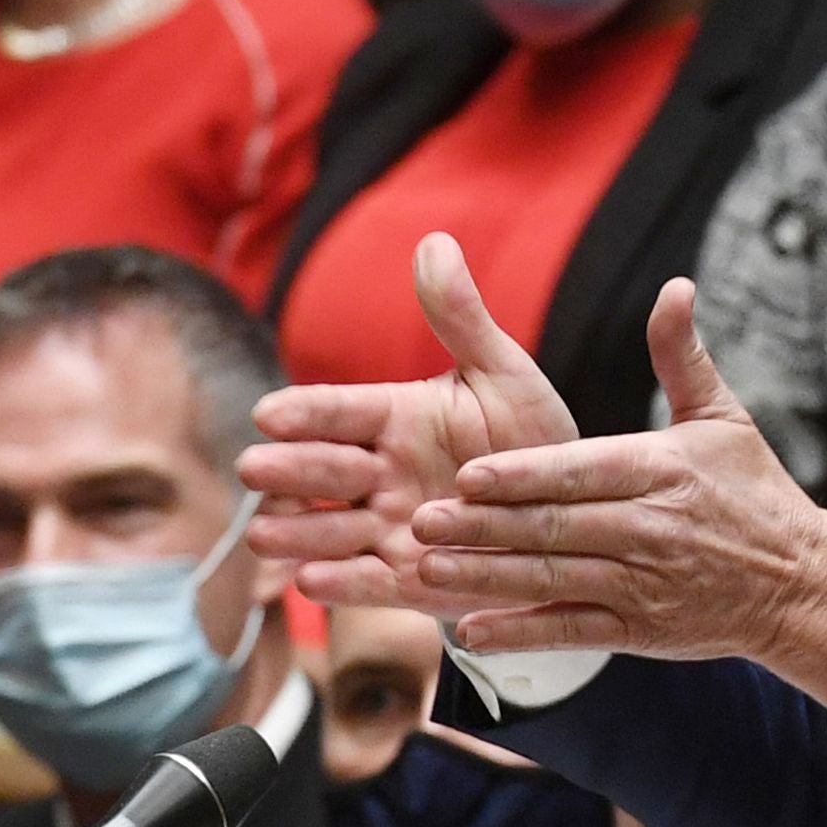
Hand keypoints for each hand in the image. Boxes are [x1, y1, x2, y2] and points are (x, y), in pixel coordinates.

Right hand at [243, 234, 582, 602]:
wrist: (570, 514)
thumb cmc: (530, 437)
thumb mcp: (504, 377)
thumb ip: (462, 319)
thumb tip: (434, 241)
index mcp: (393, 417)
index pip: (338, 409)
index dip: (305, 412)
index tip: (269, 413)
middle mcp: (378, 473)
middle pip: (323, 469)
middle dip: (289, 469)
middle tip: (255, 467)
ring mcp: (386, 528)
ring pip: (328, 529)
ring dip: (296, 531)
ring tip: (263, 532)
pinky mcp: (406, 581)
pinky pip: (366, 583)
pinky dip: (338, 584)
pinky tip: (309, 581)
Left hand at [390, 278, 826, 716]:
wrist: (801, 585)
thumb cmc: (756, 494)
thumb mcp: (725, 418)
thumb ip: (683, 356)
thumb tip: (676, 286)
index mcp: (663, 471)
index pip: (582, 471)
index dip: (524, 475)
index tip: (469, 474)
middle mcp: (650, 529)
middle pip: (557, 527)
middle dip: (485, 526)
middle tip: (422, 520)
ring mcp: (645, 585)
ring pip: (554, 581)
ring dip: (489, 578)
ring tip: (428, 570)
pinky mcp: (642, 631)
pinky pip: (573, 633)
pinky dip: (524, 634)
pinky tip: (474, 632)